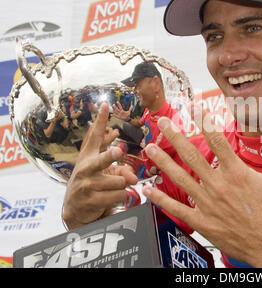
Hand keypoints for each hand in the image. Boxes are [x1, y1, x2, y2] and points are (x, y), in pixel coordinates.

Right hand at [62, 103, 137, 228]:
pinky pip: (120, 195)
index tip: (105, 105)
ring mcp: (88, 185)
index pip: (95, 135)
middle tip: (118, 151)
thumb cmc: (92, 183)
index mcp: (88, 156)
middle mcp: (86, 168)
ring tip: (116, 188)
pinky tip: (116, 197)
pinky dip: (123, 197)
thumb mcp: (101, 171)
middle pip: (103, 159)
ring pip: (120, 181)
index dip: (101, 120)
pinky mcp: (92, 200)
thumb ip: (120, 167)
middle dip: (111, 156)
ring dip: (124, 185)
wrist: (75, 208)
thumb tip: (133, 178)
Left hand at [142, 111, 261, 266]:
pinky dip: (161, 199)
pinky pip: (178, 208)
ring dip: (163, 162)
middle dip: (175, 137)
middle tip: (162, 123)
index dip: (205, 121)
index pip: (218, 140)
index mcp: (239, 173)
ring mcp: (208, 204)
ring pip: (180, 178)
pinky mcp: (203, 222)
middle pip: (192, 155)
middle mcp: (219, 185)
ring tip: (149, 148)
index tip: (194, 107)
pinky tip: (148, 190)